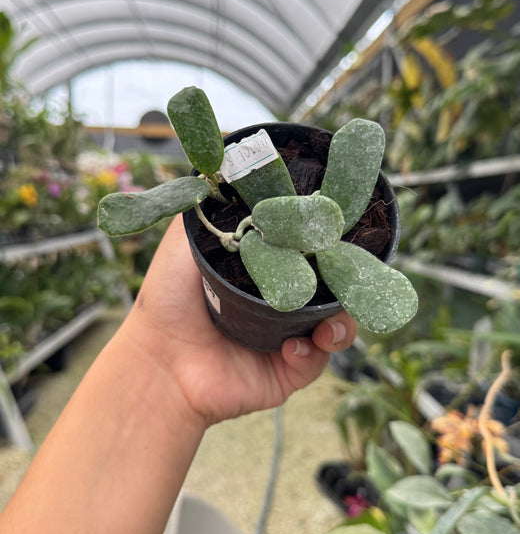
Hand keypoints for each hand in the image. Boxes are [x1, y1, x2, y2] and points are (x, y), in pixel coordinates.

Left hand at [123, 216, 355, 427]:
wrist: (158, 359)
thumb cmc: (166, 298)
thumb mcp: (186, 240)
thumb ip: (211, 207)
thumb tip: (232, 161)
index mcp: (263, 270)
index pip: (310, 253)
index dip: (327, 243)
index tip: (336, 230)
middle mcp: (278, 302)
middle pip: (333, 287)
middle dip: (347, 283)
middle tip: (347, 275)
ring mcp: (285, 337)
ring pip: (335, 325)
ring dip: (340, 322)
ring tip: (327, 323)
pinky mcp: (286, 372)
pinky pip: (316, 361)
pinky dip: (312, 352)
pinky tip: (292, 346)